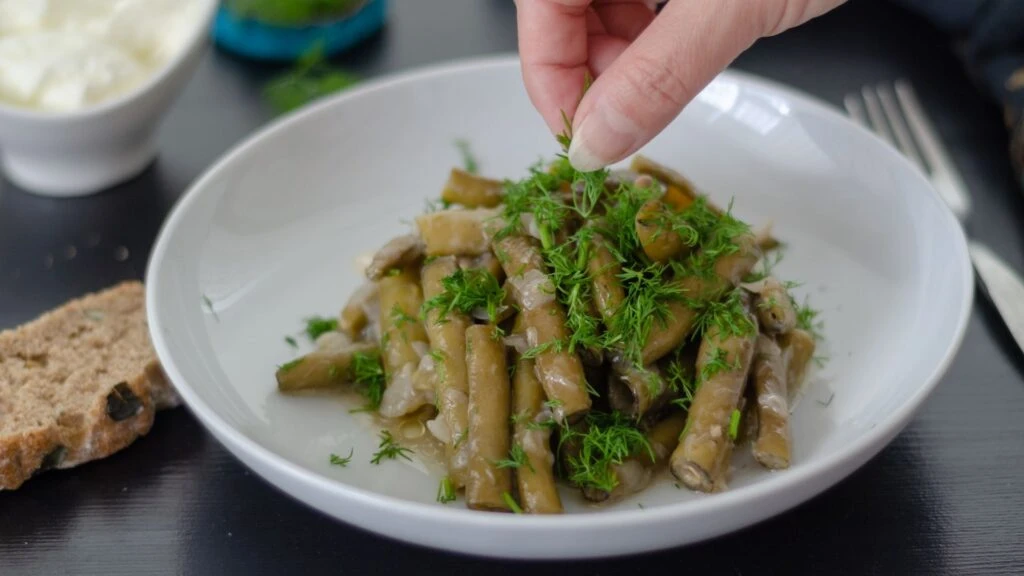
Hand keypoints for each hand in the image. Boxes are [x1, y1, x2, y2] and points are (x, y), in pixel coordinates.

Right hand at [515, 0, 845, 170]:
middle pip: (563, 5)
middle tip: (624, 115)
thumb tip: (598, 140)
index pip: (537, 3)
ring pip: (599, 3)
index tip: (577, 135)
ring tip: (660, 84)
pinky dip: (652, 32)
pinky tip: (680, 49)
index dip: (548, 73)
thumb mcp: (734, 4)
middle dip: (589, 66)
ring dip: (620, 54)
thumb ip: (660, 74)